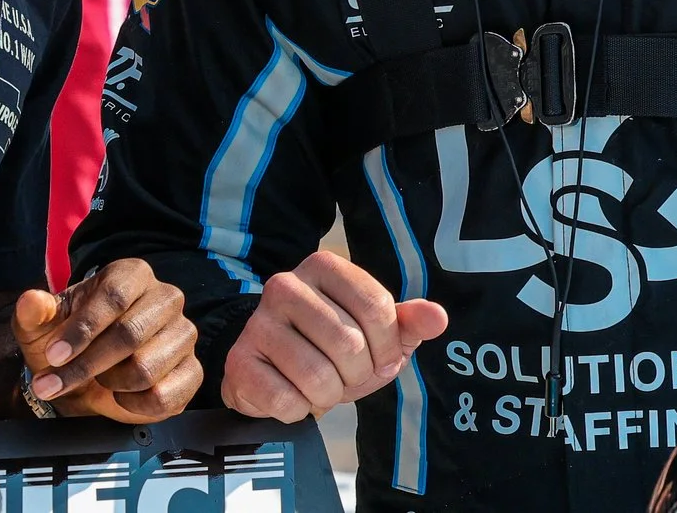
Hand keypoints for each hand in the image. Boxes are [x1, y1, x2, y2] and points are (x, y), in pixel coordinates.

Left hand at [15, 258, 201, 421]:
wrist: (85, 378)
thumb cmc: (66, 343)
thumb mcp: (41, 327)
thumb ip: (34, 312)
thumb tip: (32, 301)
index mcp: (132, 275)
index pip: (115, 295)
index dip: (82, 329)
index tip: (53, 355)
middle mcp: (165, 298)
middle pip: (129, 334)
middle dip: (86, 365)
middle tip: (57, 382)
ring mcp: (183, 335)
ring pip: (145, 369)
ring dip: (110, 383)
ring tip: (100, 378)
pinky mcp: (192, 372)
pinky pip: (164, 396)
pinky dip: (133, 405)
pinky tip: (121, 395)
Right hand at [221, 250, 446, 422]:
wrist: (273, 373)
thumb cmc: (331, 348)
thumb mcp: (376, 333)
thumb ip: (408, 323)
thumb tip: (438, 317)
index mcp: (324, 266)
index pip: (377, 307)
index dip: (388, 346)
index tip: (381, 358)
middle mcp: (285, 284)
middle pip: (350, 343)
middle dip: (358, 374)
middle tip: (346, 374)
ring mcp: (258, 323)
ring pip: (319, 376)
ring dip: (330, 394)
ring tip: (321, 385)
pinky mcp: (239, 362)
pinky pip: (287, 400)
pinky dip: (300, 410)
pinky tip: (293, 395)